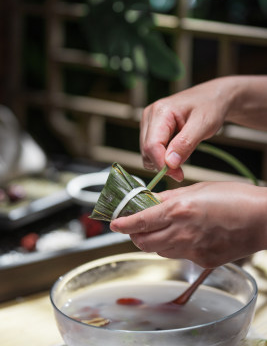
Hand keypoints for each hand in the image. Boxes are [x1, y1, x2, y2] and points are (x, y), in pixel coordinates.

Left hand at [110, 181, 266, 266]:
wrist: (262, 219)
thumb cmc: (235, 198)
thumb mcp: (198, 189)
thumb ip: (170, 197)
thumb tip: (151, 200)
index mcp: (179, 210)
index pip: (140, 221)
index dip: (123, 224)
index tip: (114, 223)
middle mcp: (182, 233)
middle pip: (143, 242)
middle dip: (135, 234)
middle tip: (136, 225)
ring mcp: (192, 250)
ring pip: (158, 251)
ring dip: (152, 241)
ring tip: (160, 228)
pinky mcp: (202, 261)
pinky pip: (178, 255)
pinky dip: (173, 246)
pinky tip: (183, 235)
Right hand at [140, 79, 230, 180]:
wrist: (213, 97)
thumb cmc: (210, 106)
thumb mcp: (204, 124)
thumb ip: (186, 143)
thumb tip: (170, 163)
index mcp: (160, 111)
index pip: (152, 145)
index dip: (162, 164)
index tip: (179, 175)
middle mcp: (149, 115)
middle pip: (146, 151)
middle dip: (162, 165)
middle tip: (182, 171)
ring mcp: (148, 122)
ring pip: (147, 153)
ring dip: (162, 161)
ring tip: (183, 154)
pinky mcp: (151, 129)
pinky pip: (152, 150)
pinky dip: (163, 157)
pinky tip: (177, 151)